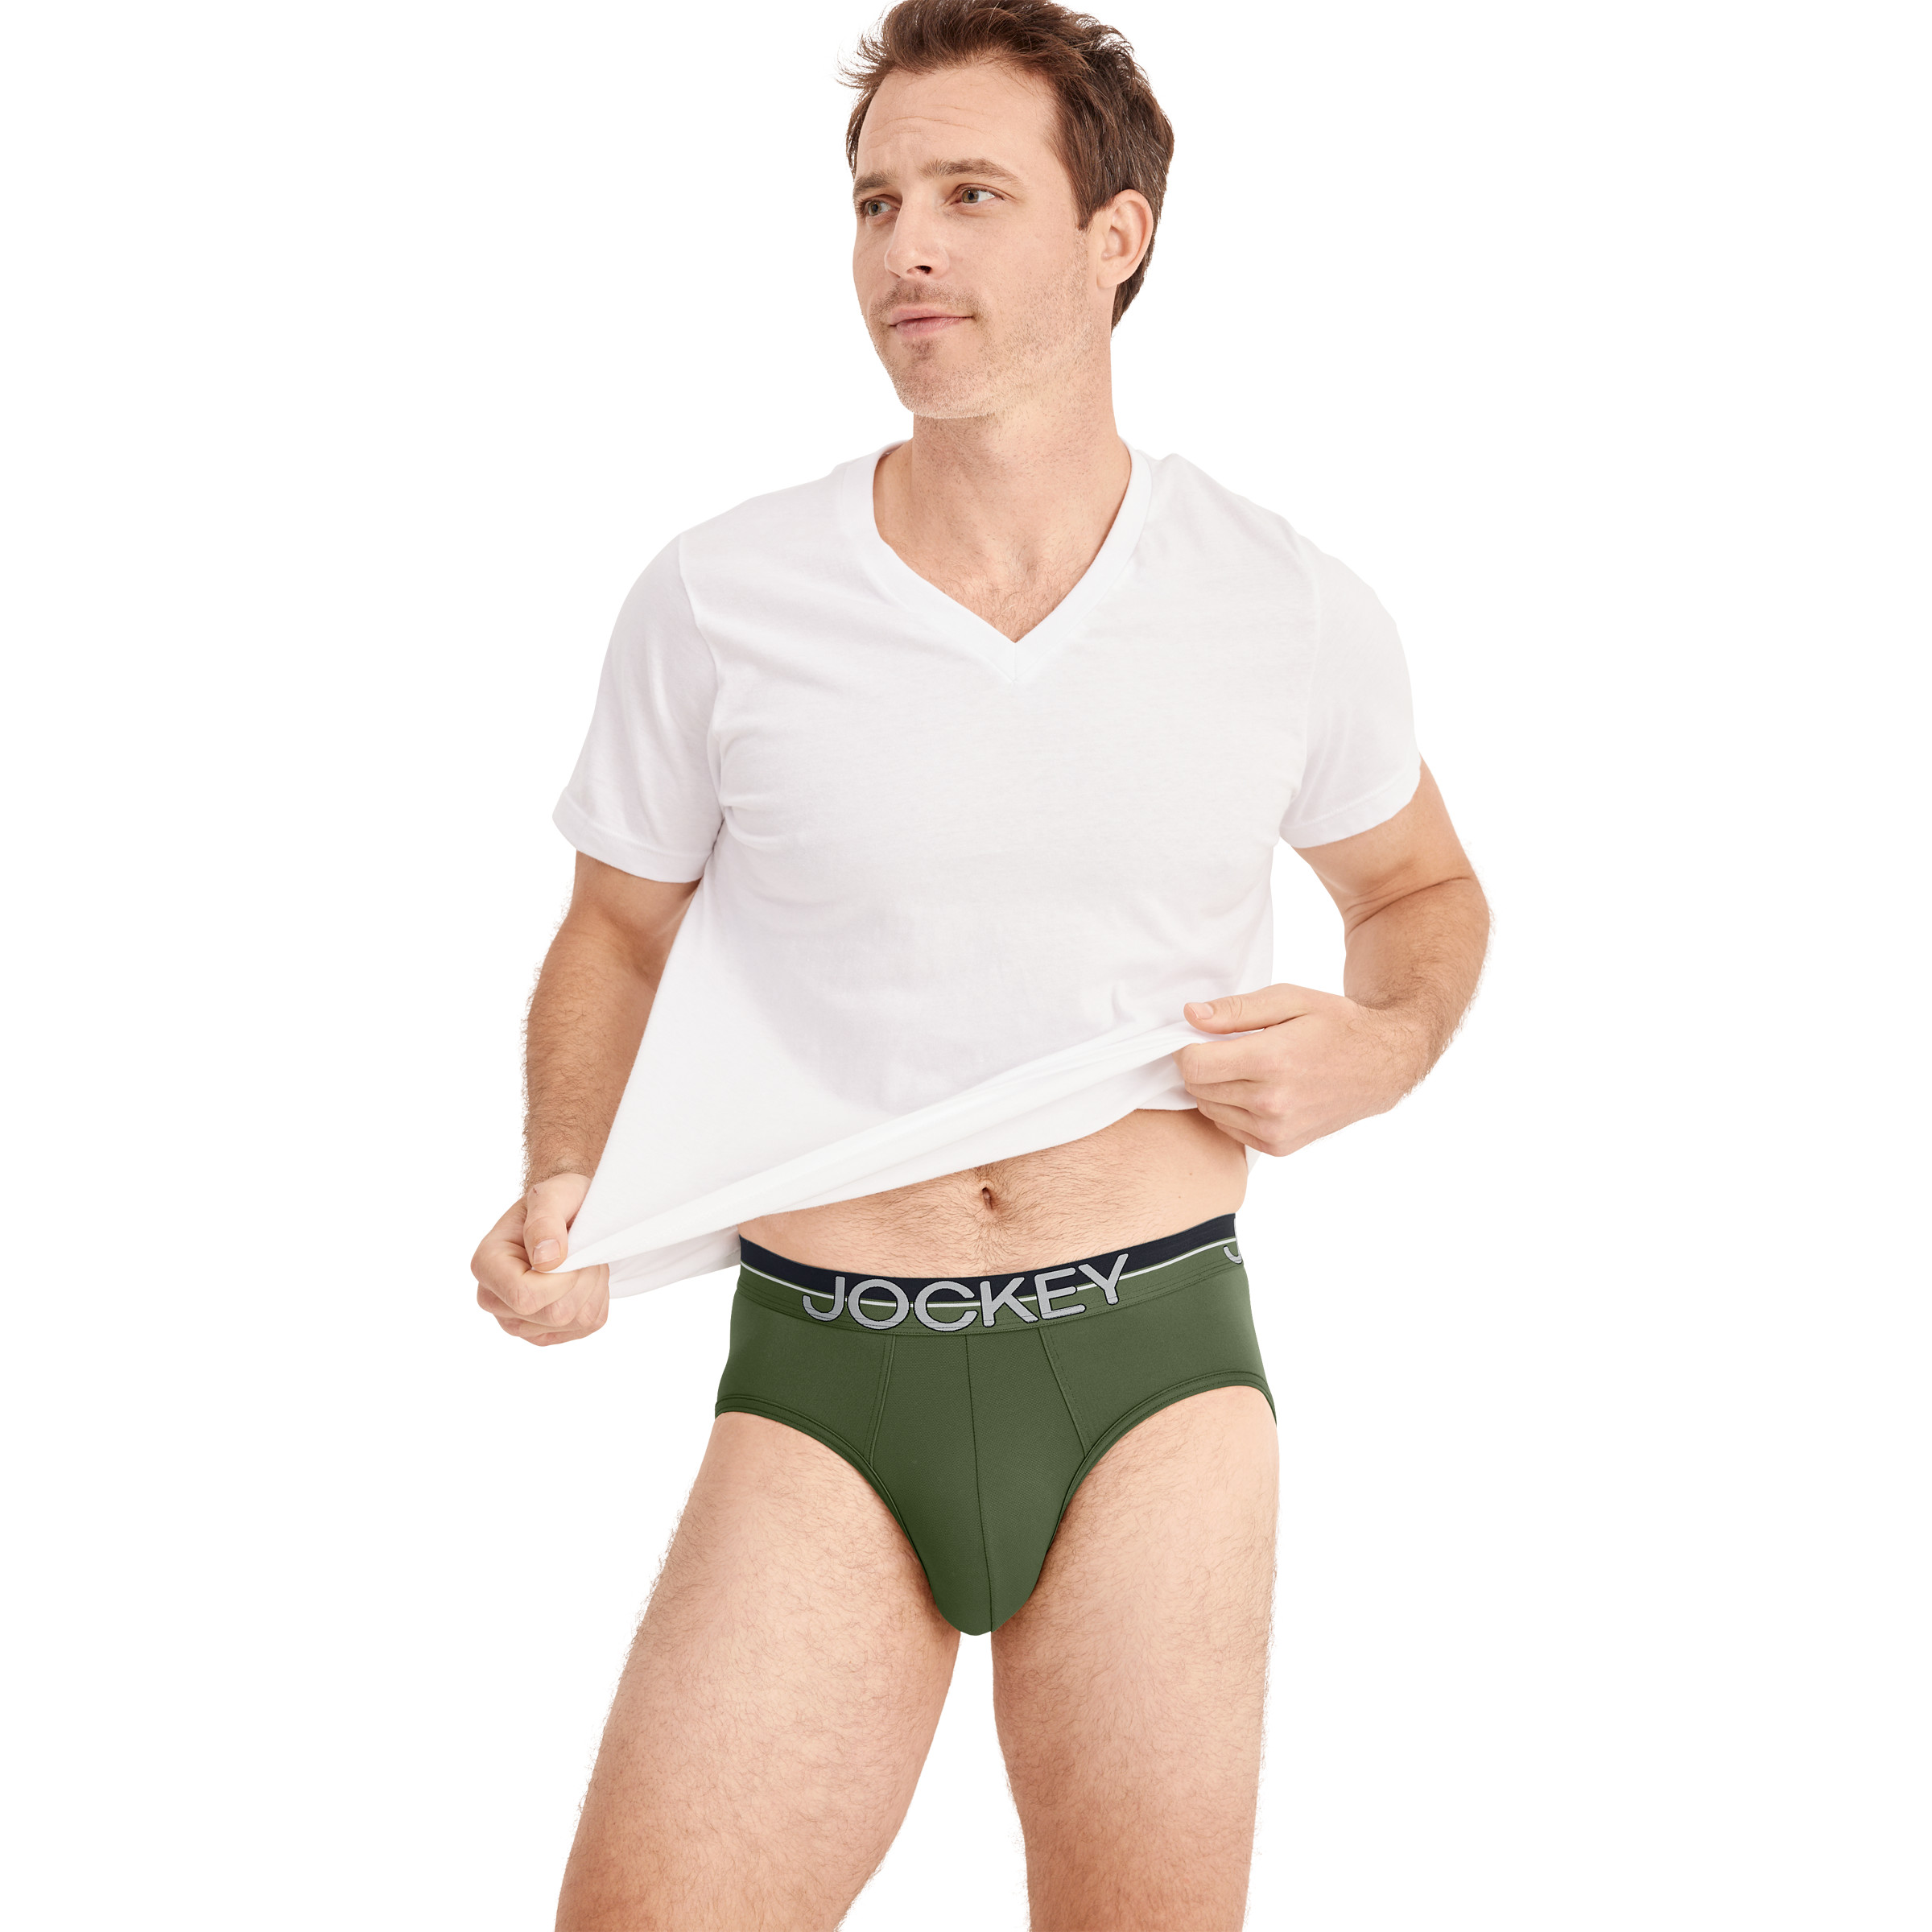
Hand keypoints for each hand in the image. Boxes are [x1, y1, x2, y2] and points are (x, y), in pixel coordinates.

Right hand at [472, 1171, 609, 1345]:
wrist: (567, 1214)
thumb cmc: (558, 1201)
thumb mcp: (554, 1194)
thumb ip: (545, 1220)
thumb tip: (546, 1259)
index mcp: (486, 1265)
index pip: (525, 1296)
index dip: (562, 1278)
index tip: (571, 1250)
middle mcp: (494, 1300)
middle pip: (554, 1313)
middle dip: (582, 1279)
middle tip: (581, 1249)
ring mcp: (518, 1321)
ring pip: (574, 1322)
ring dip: (592, 1287)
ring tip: (581, 1260)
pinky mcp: (544, 1332)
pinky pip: (585, 1326)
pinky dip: (596, 1299)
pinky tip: (582, 1278)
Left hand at [1173, 983, 1426, 1157]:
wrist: (1380, 1066)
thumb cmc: (1335, 1025)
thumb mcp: (1290, 999)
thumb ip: (1236, 1009)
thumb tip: (1191, 1015)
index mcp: (1273, 1060)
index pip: (1194, 1064)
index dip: (1188, 1047)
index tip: (1200, 1037)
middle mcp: (1272, 1102)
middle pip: (1198, 1087)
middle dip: (1201, 1065)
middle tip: (1226, 1048)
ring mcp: (1276, 1130)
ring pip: (1209, 1109)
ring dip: (1215, 1088)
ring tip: (1246, 1068)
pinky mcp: (1279, 1146)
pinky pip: (1228, 1128)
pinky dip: (1230, 1109)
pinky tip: (1254, 1090)